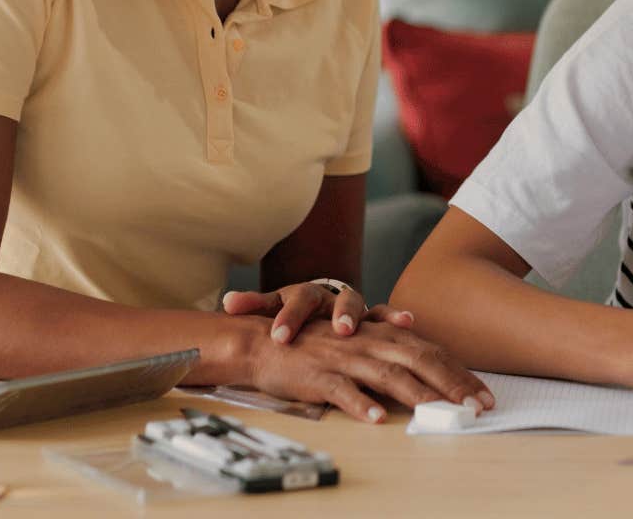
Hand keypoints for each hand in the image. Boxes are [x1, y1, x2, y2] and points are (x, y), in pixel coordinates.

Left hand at [222, 281, 383, 343]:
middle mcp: (329, 297)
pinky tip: (407, 321)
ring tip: (358, 329)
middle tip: (335, 331)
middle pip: (331, 300)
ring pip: (358, 305)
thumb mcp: (273, 308)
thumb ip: (253, 304)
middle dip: (333, 315)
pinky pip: (385, 315)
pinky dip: (395, 317)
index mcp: (303, 295)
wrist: (320, 307)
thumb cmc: (295, 312)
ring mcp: (351, 306)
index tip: (279, 337)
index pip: (295, 300)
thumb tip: (225, 302)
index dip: (289, 318)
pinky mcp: (372, 318)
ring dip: (359, 316)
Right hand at [243, 315, 493, 423]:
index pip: (430, 352)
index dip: (458, 372)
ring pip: (387, 375)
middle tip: (477, 406)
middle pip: (419, 361)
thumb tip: (426, 363)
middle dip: (452, 384)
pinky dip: (359, 403)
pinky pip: (342, 390)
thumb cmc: (315, 344)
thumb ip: (391, 347)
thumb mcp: (358, 341)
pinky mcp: (318, 375)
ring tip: (442, 411)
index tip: (483, 394)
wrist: (264, 340)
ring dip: (418, 394)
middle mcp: (369, 342)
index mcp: (382, 334)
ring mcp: (344, 358)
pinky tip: (377, 418)